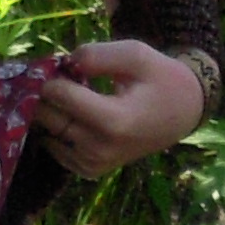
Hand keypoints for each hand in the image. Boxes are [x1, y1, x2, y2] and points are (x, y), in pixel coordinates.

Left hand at [30, 40, 203, 177]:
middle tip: (50, 74)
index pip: (60, 96)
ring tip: (63, 90)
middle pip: (48, 116)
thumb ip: (96, 55)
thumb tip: (61, 62)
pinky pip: (54, 147)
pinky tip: (70, 112)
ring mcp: (93, 163)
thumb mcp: (135, 55)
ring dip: (47, 109)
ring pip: (47, 132)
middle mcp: (100, 148)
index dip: (48, 75)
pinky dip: (54, 128)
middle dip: (42, 92)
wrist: (183, 112)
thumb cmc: (160, 79)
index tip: (50, 63)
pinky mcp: (89, 170)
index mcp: (114, 121)